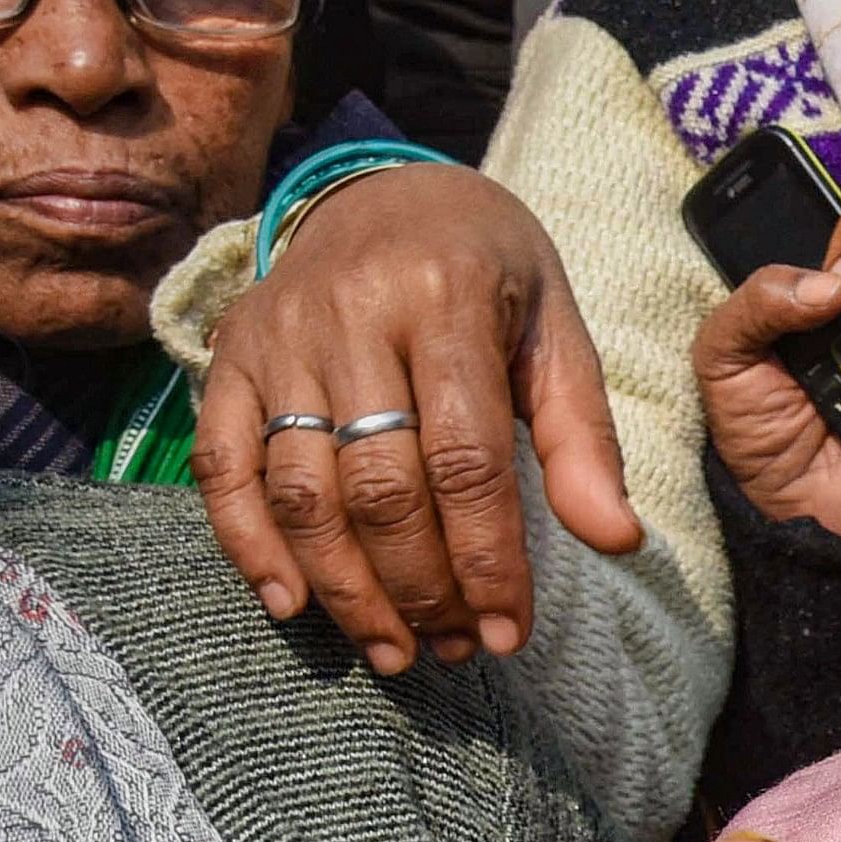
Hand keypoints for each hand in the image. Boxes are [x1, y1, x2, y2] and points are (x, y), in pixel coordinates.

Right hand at [192, 164, 645, 675]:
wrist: (386, 192)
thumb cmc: (489, 272)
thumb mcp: (555, 331)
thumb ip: (583, 438)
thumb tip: (618, 541)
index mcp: (447, 299)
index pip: (467, 461)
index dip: (488, 560)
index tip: (508, 632)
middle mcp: (350, 315)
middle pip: (379, 487)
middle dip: (419, 587)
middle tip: (452, 649)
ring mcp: (278, 337)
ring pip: (300, 490)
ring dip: (345, 588)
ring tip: (393, 648)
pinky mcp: (226, 357)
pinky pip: (222, 466)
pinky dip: (248, 544)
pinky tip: (293, 604)